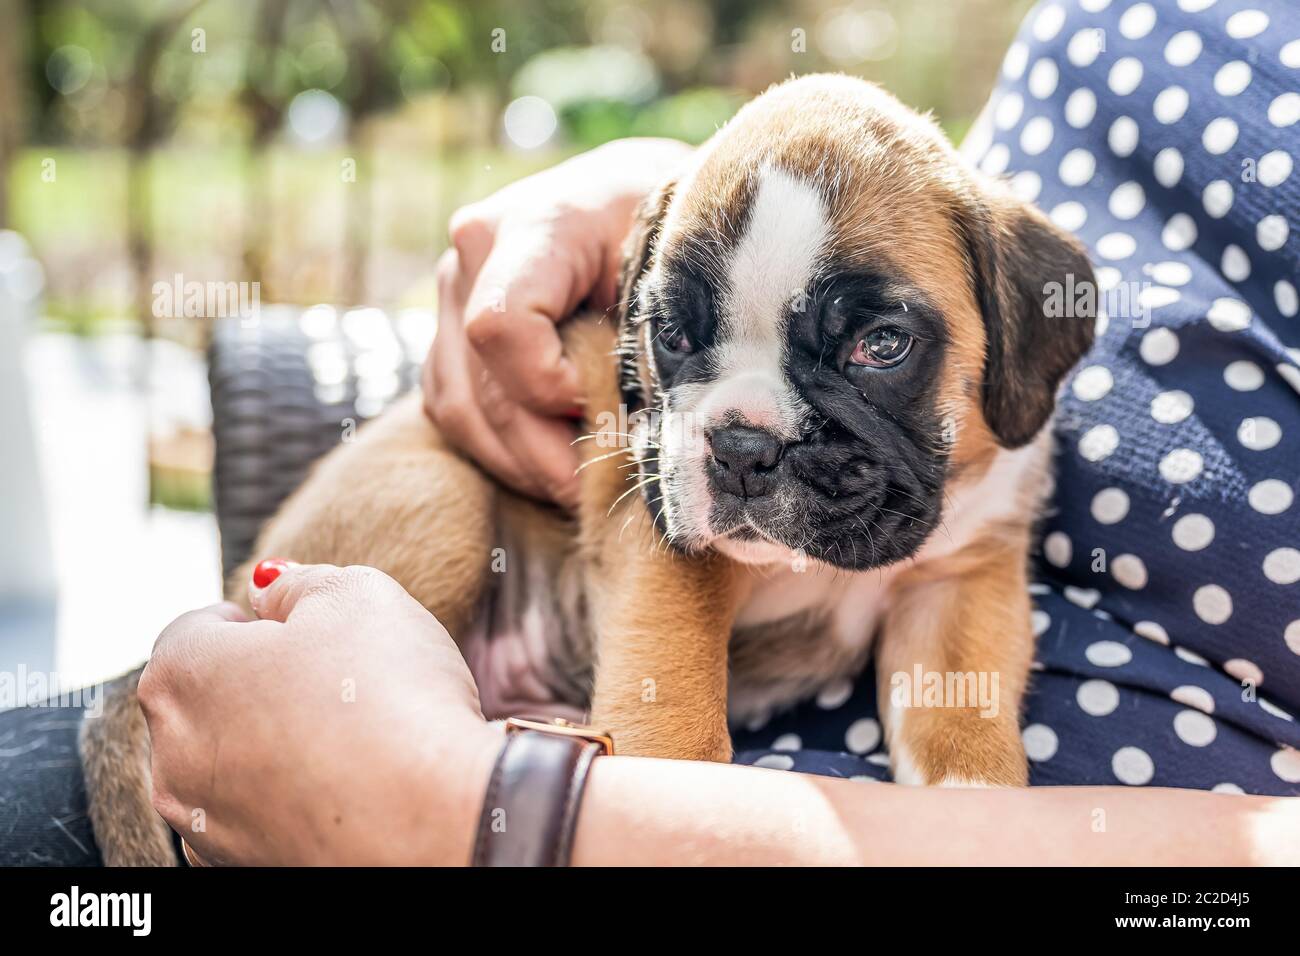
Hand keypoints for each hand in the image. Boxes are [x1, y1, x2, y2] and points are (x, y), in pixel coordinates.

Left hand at [138, 562, 502, 865]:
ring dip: (275, 744)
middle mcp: (174, 755)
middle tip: (338, 678)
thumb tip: (271, 589)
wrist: (436, 821)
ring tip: (351, 735)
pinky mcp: (245, 866)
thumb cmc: (392, 699)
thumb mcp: (357, 596)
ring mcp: (205, 823)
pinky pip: (260, 815)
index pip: (196, 628)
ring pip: (232, 763)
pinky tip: (349, 785)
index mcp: (184, 674)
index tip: (306, 628)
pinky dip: (293, 797)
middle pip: (209, 698)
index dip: (256, 620)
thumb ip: (300, 583)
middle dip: (261, 682)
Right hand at [425, 137, 690, 506]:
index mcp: (536, 225)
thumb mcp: (681, 272)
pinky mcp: (449, 329)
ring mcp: (453, 292)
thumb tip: (644, 437)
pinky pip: (454, 411)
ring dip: (523, 465)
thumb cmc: (673, 231)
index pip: (500, 326)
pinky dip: (503, 451)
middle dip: (548, 455)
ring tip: (583, 488)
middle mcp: (475, 255)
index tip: (612, 399)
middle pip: (484, 390)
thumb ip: (654, 340)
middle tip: (605, 492)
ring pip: (460, 412)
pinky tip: (555, 464)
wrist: (639, 195)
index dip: (552, 385)